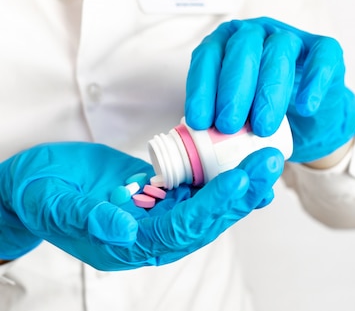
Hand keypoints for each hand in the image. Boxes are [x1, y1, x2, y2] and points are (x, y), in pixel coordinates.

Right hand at [0, 142, 281, 269]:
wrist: (33, 185)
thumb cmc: (39, 195)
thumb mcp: (55, 204)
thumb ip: (89, 217)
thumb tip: (126, 229)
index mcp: (130, 245)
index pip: (181, 229)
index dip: (211, 207)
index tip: (239, 179)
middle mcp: (152, 234)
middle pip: (206, 219)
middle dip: (240, 193)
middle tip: (269, 164)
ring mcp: (159, 212)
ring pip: (208, 203)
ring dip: (239, 183)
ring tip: (268, 160)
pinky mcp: (162, 191)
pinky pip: (197, 185)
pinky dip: (221, 173)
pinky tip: (245, 159)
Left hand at [185, 17, 354, 162]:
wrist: (309, 120)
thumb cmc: (265, 113)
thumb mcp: (236, 115)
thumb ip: (218, 118)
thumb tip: (196, 139)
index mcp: (227, 43)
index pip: (209, 56)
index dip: (202, 88)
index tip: (200, 122)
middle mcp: (258, 32)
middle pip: (243, 49)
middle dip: (233, 90)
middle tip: (230, 126)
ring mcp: (293, 37)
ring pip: (279, 51)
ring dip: (269, 91)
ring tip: (262, 128)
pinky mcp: (326, 49)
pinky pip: (321, 57)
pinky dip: (313, 81)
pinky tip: (305, 106)